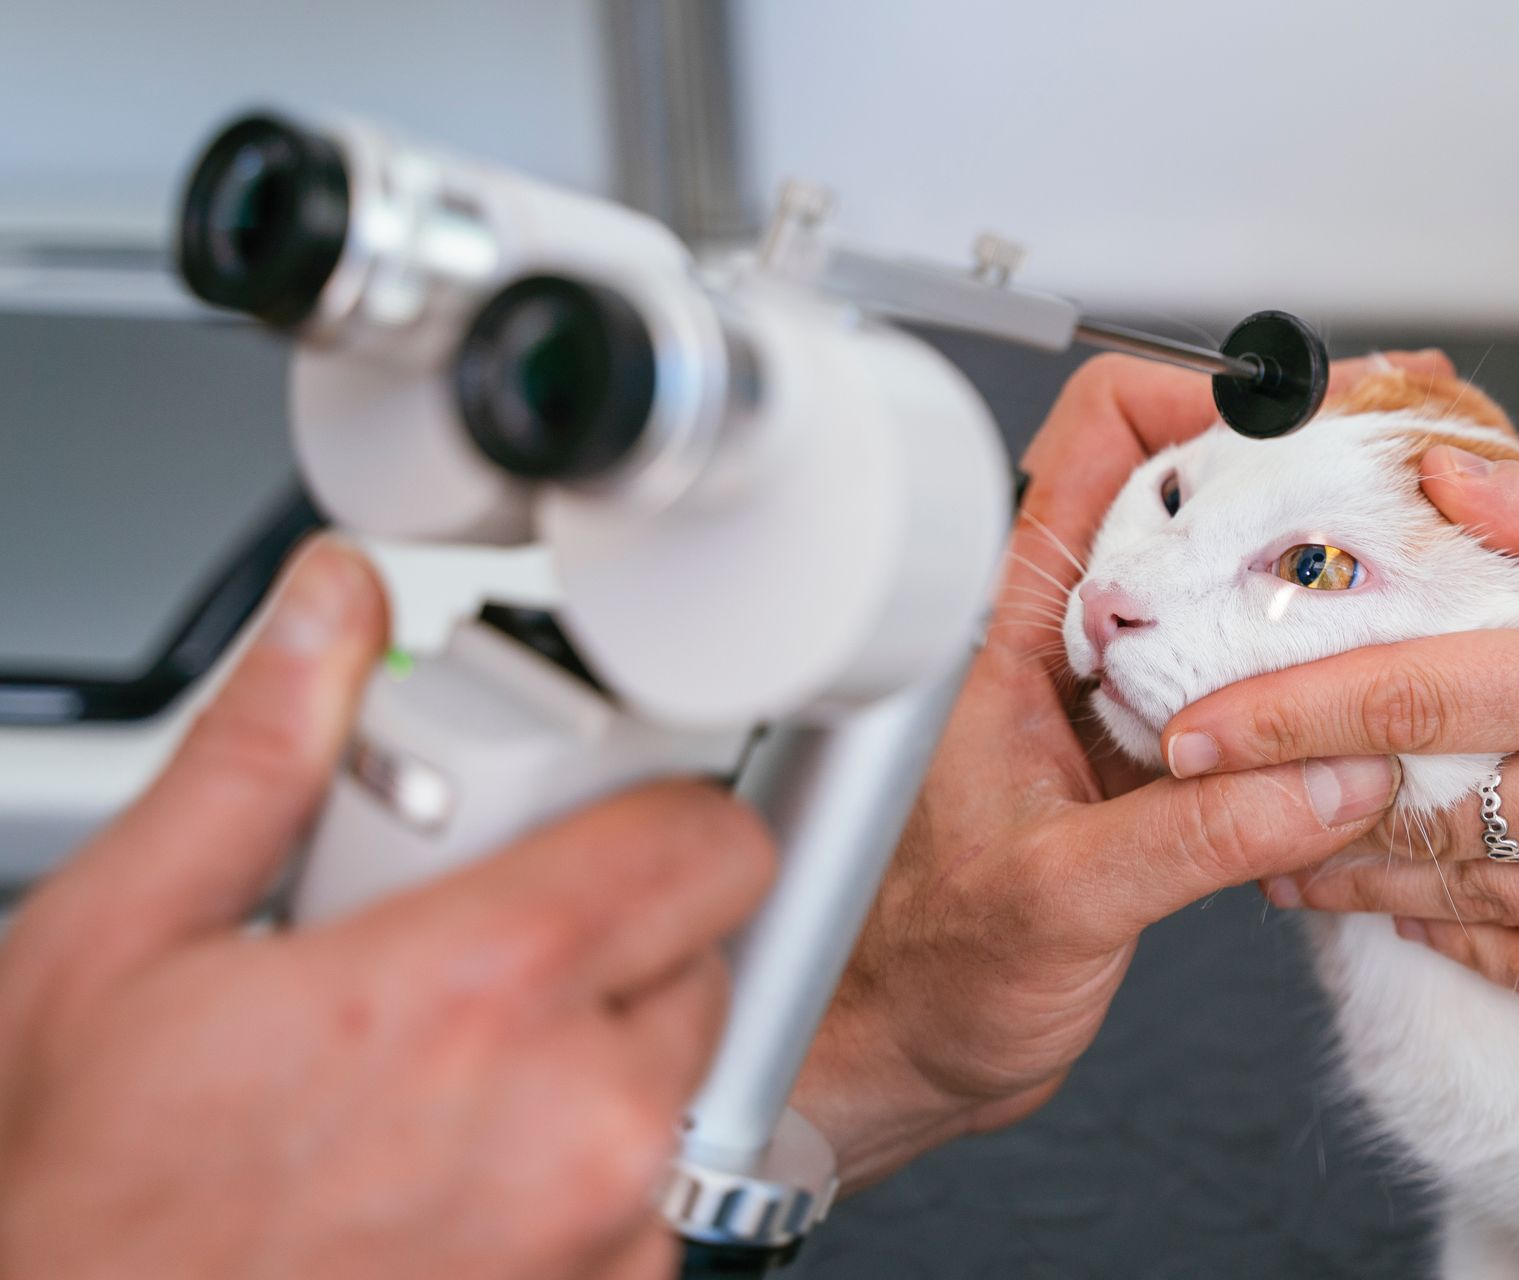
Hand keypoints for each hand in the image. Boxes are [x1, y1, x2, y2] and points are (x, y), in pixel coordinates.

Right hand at [0, 539, 772, 1279]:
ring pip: (677, 1076)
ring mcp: (601, 1236)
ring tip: (441, 1076)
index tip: (595, 817)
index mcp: (478, 997)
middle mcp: (577, 1126)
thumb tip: (333, 611)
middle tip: (474, 952)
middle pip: (701, 952)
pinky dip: (578, 1166)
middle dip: (607, 930)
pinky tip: (452, 1168)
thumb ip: (260, 755)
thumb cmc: (76, 1201)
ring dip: (592, 1055)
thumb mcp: (120, 943)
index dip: (656, 807)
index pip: (711, 840)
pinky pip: (649, 1193)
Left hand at [790, 352, 1458, 1187]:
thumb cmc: (930, 969)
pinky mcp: (1154, 762)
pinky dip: (1308, 678)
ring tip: (1401, 575)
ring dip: (1305, 581)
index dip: (1189, 401)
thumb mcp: (1063, 897)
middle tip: (1384, 486)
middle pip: (1182, 502)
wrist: (912, 1050)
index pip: (1092, 446)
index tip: (1293, 422)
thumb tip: (1334, 776)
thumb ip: (1198, 836)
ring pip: (1220, 592)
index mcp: (1009, 635)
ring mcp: (1113, 700)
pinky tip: (1364, 692)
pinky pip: (1244, 685)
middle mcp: (1064, 647)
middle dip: (1283, 480)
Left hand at [1163, 448, 1518, 1020]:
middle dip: (1294, 808)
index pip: (1402, 692)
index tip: (1190, 726)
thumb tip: (1439, 468)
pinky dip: (1458, 940)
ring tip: (1285, 859)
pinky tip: (1410, 916)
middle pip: (1405, 810)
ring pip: (1453, 896)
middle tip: (1218, 797)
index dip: (1278, 713)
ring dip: (1353, 879)